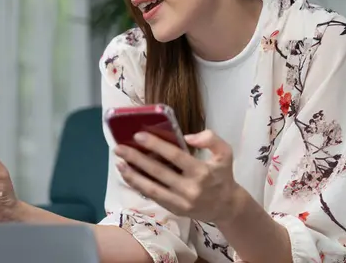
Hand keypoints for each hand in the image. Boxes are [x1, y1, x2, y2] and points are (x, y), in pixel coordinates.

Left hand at [114, 129, 241, 223]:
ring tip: (118, 163)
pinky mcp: (174, 209)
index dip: (156, 145)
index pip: (175, 156)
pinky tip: (127, 176)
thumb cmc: (223, 176)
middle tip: (119, 148)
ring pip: (152, 188)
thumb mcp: (225, 153)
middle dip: (136, 159)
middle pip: (158, 172)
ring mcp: (180, 201)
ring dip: (132, 175)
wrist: (227, 206)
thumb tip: (187, 137)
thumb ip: (210, 140)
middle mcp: (190, 188)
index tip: (138, 135)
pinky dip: (138, 186)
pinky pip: (153, 197)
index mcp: (202, 172)